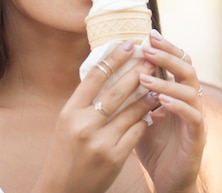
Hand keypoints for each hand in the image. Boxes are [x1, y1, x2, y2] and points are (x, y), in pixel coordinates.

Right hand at [33, 40, 160, 192]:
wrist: (62, 189)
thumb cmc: (66, 152)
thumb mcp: (67, 123)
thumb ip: (85, 102)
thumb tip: (106, 73)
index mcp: (70, 111)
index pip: (95, 76)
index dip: (114, 57)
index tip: (129, 43)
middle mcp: (83, 124)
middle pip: (117, 90)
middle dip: (138, 71)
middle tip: (152, 57)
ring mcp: (100, 142)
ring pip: (132, 111)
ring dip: (148, 96)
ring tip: (160, 84)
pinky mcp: (114, 158)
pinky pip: (136, 132)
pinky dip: (145, 121)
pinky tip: (152, 113)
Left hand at [136, 30, 206, 192]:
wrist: (167, 179)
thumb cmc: (152, 146)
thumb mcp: (139, 115)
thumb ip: (133, 95)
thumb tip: (111, 72)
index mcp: (178, 93)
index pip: (176, 62)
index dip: (165, 48)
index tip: (147, 35)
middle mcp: (191, 101)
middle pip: (188, 68)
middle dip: (168, 55)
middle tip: (148, 47)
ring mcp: (197, 118)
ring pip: (191, 91)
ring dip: (167, 82)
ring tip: (144, 78)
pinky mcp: (198, 138)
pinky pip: (194, 117)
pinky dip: (178, 106)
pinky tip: (161, 102)